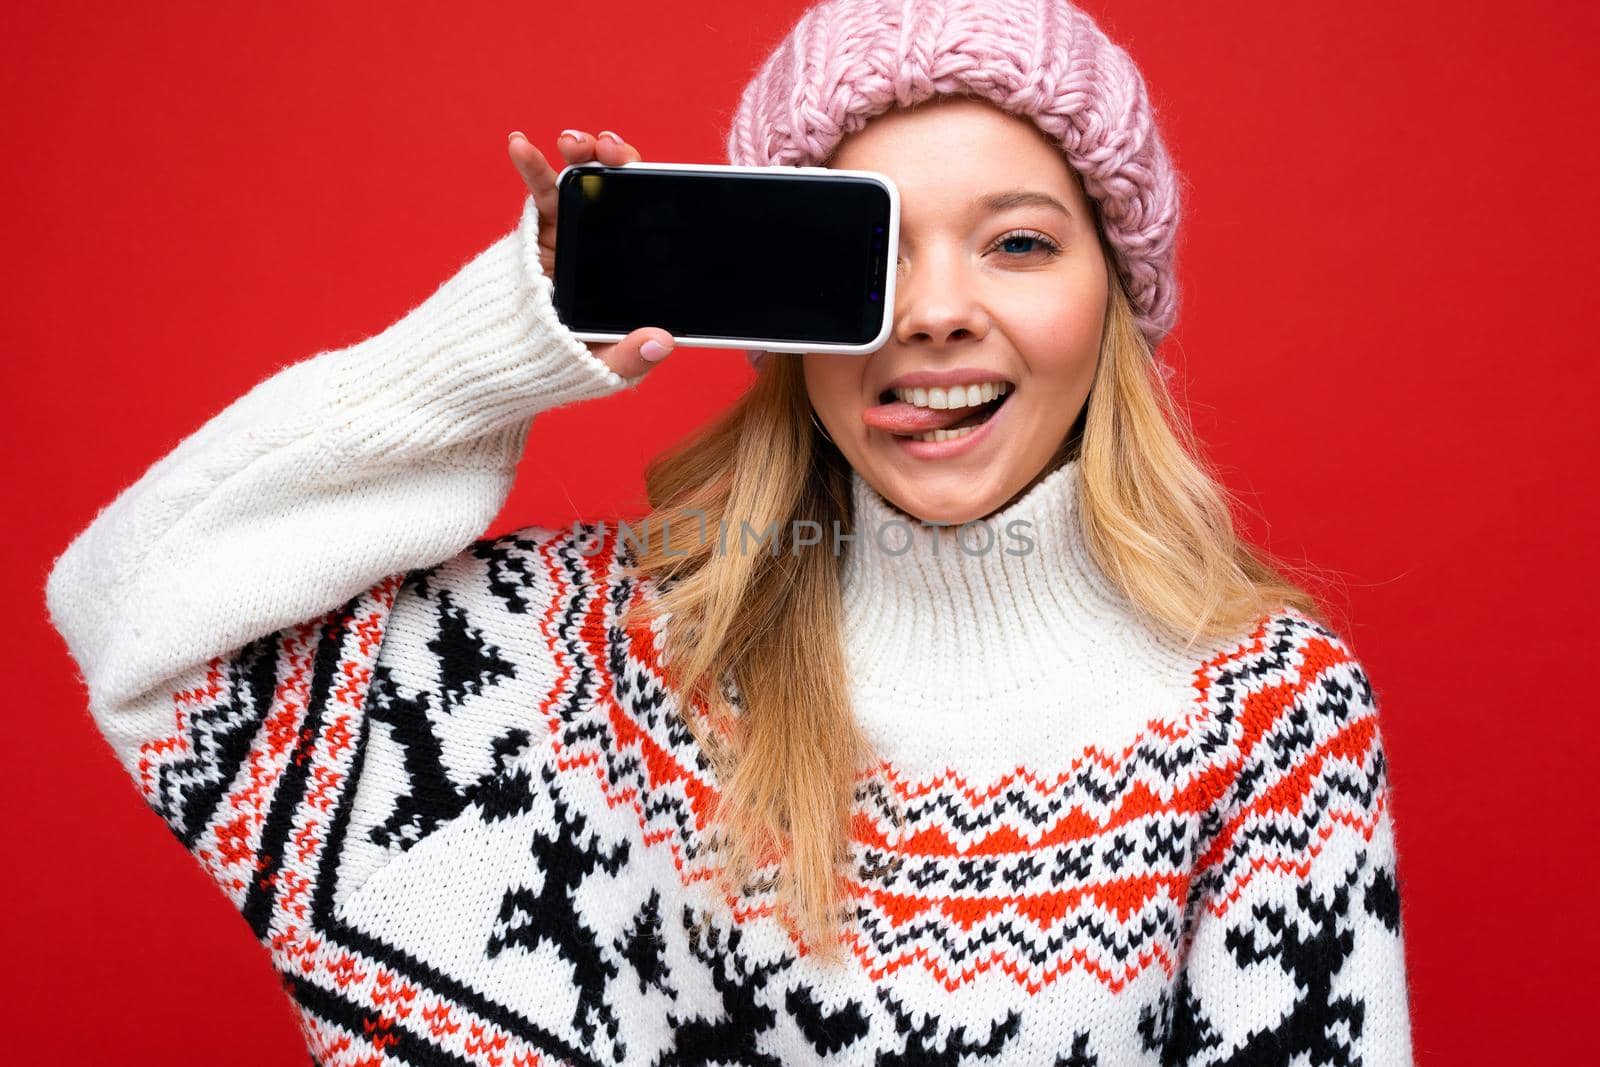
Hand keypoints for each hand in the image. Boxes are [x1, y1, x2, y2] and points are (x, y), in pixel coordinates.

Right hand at [508, 128, 674, 377]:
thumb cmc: (570, 365)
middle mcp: (609, 241)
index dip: (654, 192)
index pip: (653, 220)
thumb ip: (632, 358)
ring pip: (584, 182)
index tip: (647, 175)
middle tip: (609, 150)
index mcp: (635, 267)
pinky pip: (540, 192)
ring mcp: (576, 230)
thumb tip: (662, 342)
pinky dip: (531, 165)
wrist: (513, 364)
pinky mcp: (542, 229)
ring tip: (572, 142)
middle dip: (617, 162)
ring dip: (580, 155)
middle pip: (620, 190)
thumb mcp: (607, 368)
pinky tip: (519, 144)